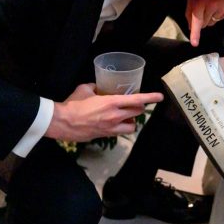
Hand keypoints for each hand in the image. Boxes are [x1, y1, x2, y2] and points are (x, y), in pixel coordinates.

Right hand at [45, 83, 162, 141]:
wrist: (62, 122)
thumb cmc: (73, 104)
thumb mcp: (85, 89)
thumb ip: (95, 87)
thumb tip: (99, 87)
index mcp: (112, 102)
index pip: (137, 99)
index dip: (150, 97)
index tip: (160, 97)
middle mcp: (115, 116)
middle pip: (138, 113)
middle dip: (139, 108)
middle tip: (135, 104)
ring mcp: (111, 128)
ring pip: (132, 127)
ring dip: (132, 121)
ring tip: (126, 117)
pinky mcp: (105, 135)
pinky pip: (119, 132)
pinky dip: (120, 128)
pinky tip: (113, 123)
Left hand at [186, 0, 223, 46]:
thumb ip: (189, 10)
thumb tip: (189, 26)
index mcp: (200, 2)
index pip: (197, 21)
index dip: (195, 34)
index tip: (194, 43)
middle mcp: (212, 5)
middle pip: (204, 24)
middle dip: (203, 19)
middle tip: (205, 6)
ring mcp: (223, 8)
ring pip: (213, 22)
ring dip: (211, 16)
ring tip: (213, 2)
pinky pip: (221, 19)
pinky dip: (219, 14)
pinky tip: (220, 3)